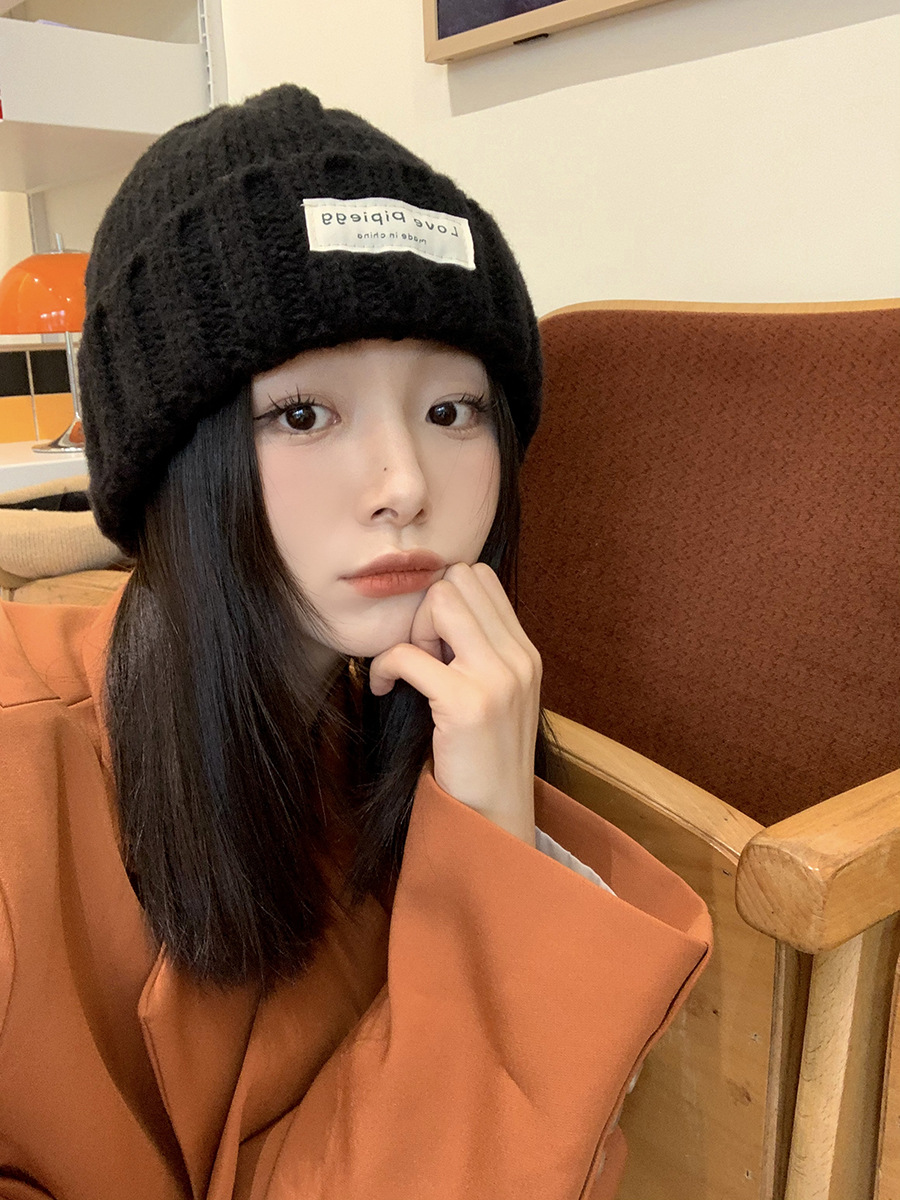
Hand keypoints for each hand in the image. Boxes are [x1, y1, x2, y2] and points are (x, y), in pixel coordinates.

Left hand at [368, 562, 541, 845]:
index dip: (445, 599)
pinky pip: (408, 654)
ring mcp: (496, 679)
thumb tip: (433, 612)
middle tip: (419, 656)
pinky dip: (384, 666)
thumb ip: (479, 653)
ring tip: (409, 671)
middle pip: (459, 579)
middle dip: (426, 609)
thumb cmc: (481, 760)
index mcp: (525, 653)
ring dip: (411, 631)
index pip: (480, 577)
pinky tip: (383, 688)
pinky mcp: (465, 704)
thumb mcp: (496, 697)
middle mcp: (518, 658)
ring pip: (439, 600)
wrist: (494, 819)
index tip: (433, 643)